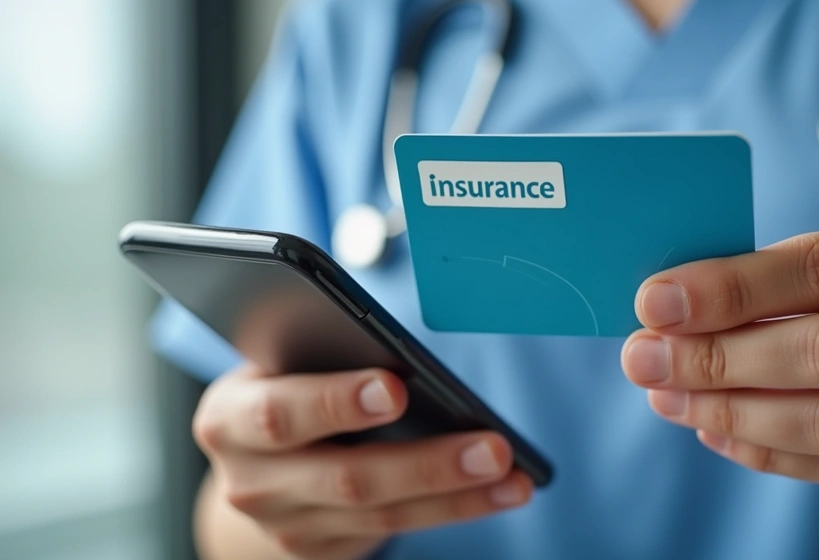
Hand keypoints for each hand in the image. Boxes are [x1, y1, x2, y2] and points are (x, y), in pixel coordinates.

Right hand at [193, 363, 532, 559]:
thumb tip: (400, 357)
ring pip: (380, 514)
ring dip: (457, 495)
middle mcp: (250, 482)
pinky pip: (395, 530)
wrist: (251, 465)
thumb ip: (320, 355)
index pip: (280, 413)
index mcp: (229, 419)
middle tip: (492, 446)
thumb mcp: (281, 363)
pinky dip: (453, 508)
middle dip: (425, 464)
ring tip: (513, 473)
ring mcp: (286, 525)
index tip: (394, 387)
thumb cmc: (282, 386)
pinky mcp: (320, 551)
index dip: (335, 402)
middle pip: (345, 479)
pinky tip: (501, 490)